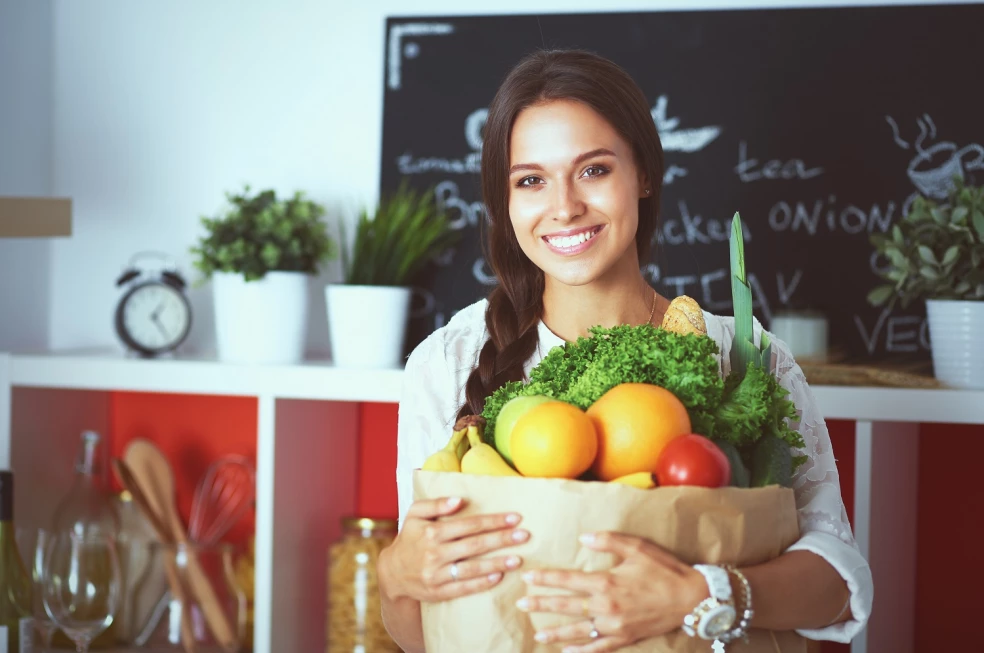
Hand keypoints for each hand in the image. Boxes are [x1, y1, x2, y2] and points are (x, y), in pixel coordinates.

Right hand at [379, 496, 528, 603]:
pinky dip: (481, 583)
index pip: (469, 525)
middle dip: (501, 539)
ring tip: (518, 559)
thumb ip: (436, 504)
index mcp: (432, 532)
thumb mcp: (415, 514)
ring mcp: (436, 574)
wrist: (392, 572)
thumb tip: (460, 500)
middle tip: (524, 535)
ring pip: (472, 568)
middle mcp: (435, 553)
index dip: (493, 521)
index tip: (515, 517)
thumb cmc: (409, 538)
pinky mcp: (438, 592)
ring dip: (497, 563)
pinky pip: (463, 588)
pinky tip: (498, 577)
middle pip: (475, 545)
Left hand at [516, 532, 707, 652]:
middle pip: (567, 607)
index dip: (546, 579)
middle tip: (522, 604)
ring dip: (556, 632)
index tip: (528, 578)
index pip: (568, 581)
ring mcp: (615, 626)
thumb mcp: (637, 547)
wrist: (692, 598)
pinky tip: (568, 652)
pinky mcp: (626, 638)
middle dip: (542, 605)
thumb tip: (583, 537)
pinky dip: (582, 651)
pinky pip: (599, 647)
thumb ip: (607, 541)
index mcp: (607, 582)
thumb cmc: (664, 569)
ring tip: (538, 633)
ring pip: (579, 631)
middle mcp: (606, 607)